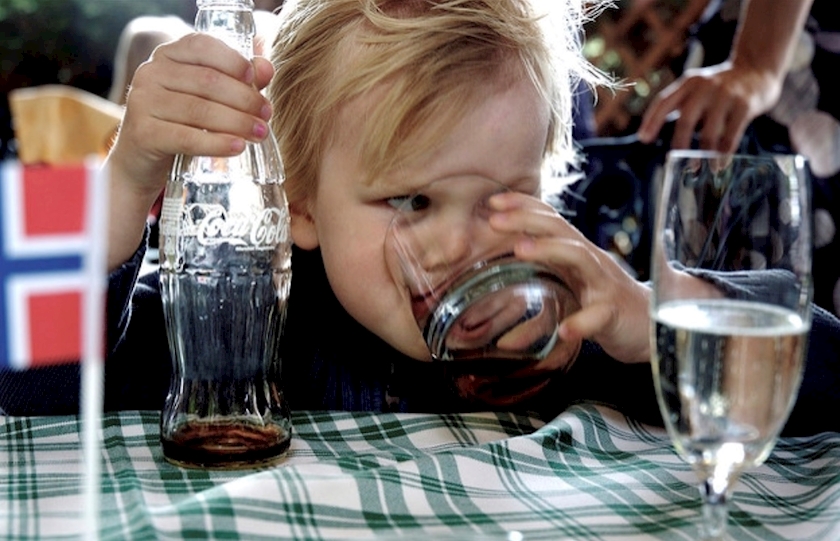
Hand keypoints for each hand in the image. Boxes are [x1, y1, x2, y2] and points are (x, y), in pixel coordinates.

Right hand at [109, 32, 274, 195]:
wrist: (142, 159)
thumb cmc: (181, 122)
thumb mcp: (209, 97)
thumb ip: (239, 80)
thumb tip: (267, 68)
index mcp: (168, 55)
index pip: (202, 46)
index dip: (233, 61)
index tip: (257, 81)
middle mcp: (151, 72)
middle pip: (207, 80)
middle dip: (244, 98)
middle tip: (266, 115)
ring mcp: (143, 101)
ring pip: (200, 110)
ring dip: (237, 122)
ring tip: (260, 133)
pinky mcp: (142, 133)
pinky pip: (187, 137)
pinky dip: (217, 143)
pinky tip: (238, 147)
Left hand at [488, 192, 650, 364]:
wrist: (653, 327)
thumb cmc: (604, 302)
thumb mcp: (570, 283)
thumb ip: (542, 274)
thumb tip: (498, 274)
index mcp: (575, 253)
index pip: (550, 220)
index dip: (523, 206)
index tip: (491, 200)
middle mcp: (590, 261)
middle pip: (560, 230)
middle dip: (526, 219)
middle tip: (494, 218)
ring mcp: (604, 284)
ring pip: (580, 258)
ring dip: (548, 250)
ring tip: (519, 250)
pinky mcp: (615, 314)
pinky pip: (599, 315)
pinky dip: (582, 322)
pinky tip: (565, 330)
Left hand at [637, 61, 782, 152]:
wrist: (758, 68)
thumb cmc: (721, 87)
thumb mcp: (698, 87)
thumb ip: (680, 105)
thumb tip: (651, 134)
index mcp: (689, 82)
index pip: (663, 101)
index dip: (651, 120)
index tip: (643, 139)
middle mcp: (705, 86)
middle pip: (685, 119)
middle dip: (680, 143)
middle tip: (675, 162)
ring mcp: (726, 95)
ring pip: (709, 131)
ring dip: (703, 154)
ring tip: (701, 169)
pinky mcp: (745, 105)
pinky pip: (731, 135)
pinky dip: (723, 153)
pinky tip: (720, 164)